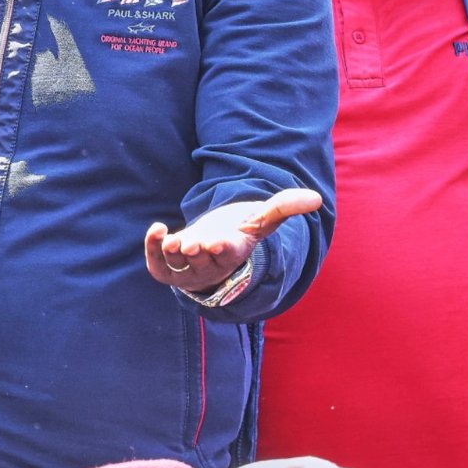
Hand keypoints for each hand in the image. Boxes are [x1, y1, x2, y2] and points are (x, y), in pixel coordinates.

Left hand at [144, 191, 323, 294]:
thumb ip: (284, 207)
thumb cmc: (237, 232)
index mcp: (232, 252)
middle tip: (192, 243)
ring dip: (173, 252)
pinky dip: (153, 248)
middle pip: (202, 261)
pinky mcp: (166, 268)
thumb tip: (315, 198)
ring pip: (179, 264)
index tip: (218, 242)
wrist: (211, 251)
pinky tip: (156, 229)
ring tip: (171, 240)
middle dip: (196, 252)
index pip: (228, 254)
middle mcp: (209, 263)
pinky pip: (157, 263)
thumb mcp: (260, 220)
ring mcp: (186, 269)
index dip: (222, 248)